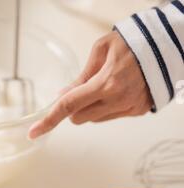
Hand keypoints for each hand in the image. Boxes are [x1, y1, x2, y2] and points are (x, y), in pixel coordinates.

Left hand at [28, 31, 152, 138]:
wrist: (167, 46)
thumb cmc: (133, 43)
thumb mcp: (101, 50)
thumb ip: (81, 76)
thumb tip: (63, 94)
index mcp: (106, 83)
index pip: (69, 106)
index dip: (49, 120)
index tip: (34, 132)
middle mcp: (117, 100)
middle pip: (79, 118)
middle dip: (74, 109)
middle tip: (80, 92)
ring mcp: (128, 108)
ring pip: (95, 120)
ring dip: (91, 108)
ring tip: (104, 86)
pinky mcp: (137, 112)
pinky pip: (111, 117)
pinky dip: (107, 108)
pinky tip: (117, 91)